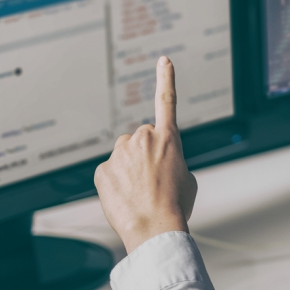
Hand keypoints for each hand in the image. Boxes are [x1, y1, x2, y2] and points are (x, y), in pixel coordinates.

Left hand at [95, 57, 197, 253]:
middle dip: (145, 154)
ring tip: (141, 192)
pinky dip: (116, 183)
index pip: (167, 101)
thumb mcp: (187, 179)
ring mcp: (120, 153)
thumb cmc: (175, 207)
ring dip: (130, 168)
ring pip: (124, 155)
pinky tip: (126, 197)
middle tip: (154, 180)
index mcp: (169, 139)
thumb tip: (156, 164)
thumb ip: (172, 160)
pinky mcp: (102, 169)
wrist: (155, 228)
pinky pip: (109, 172)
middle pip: (141, 139)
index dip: (166, 79)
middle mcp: (143, 139)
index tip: (164, 61)